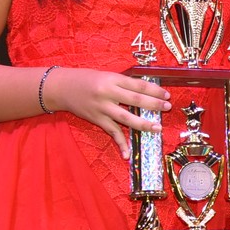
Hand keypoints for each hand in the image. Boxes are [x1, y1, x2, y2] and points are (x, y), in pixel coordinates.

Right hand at [43, 67, 171, 157]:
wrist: (61, 87)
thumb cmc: (87, 79)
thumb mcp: (107, 75)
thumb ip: (124, 83)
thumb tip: (147, 91)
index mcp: (113, 79)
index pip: (138, 85)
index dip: (154, 90)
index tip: (166, 95)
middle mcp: (108, 93)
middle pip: (135, 100)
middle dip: (153, 104)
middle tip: (167, 107)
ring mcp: (102, 108)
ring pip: (126, 118)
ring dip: (143, 124)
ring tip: (157, 128)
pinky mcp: (96, 120)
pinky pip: (111, 133)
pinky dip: (120, 143)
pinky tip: (127, 155)